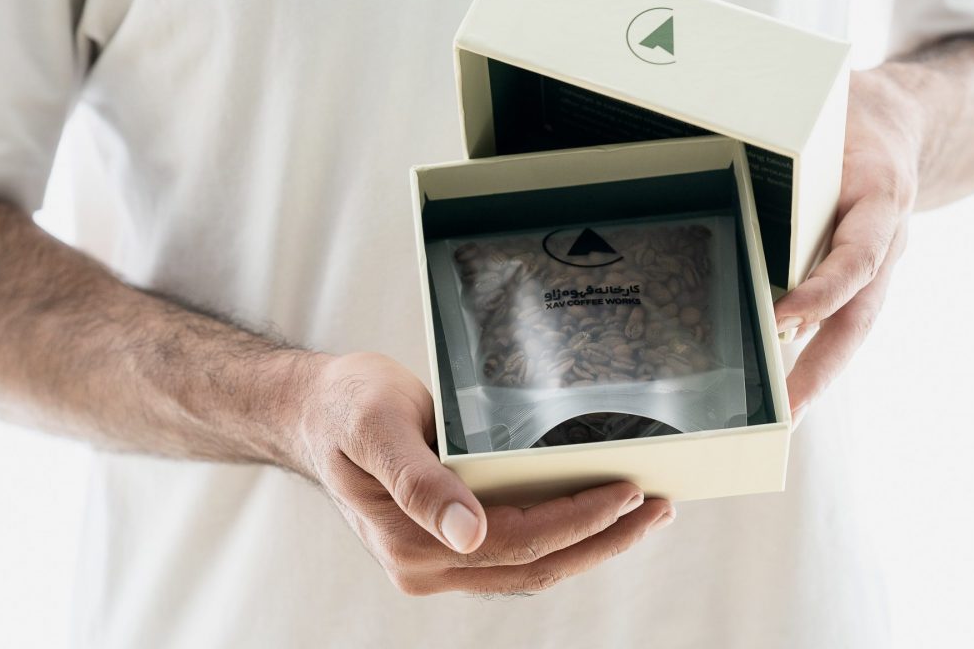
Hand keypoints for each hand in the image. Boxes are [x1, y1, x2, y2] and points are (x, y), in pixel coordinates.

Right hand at [288, 352, 674, 595]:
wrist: (314, 411)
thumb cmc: (344, 407)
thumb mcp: (377, 427)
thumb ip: (420, 481)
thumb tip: (469, 533)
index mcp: (411, 543)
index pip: (518, 542)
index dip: (579, 521)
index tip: (628, 492)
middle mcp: (427, 564)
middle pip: (536, 565)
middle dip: (603, 541)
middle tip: (658, 509)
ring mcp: (438, 559)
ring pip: (532, 565)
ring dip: (590, 543)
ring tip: (644, 513)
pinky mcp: (448, 544)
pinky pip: (517, 550)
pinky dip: (562, 534)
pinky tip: (595, 514)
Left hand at [774, 66, 923, 423]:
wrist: (901, 123)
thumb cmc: (854, 114)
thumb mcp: (836, 103)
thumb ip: (794, 120)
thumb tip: (726, 108)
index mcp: (881, 199)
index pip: (857, 257)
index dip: (824, 291)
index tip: (784, 317)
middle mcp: (884, 243)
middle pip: (858, 317)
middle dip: (823, 367)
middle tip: (786, 411)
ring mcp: (874, 267)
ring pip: (850, 330)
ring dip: (815, 375)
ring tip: (778, 418)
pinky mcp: (857, 277)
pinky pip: (837, 321)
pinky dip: (808, 354)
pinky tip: (772, 384)